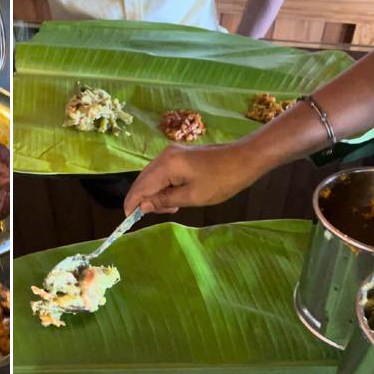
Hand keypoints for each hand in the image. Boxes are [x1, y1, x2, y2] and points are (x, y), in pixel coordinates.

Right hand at [123, 141, 268, 214]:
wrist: (245, 159)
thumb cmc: (222, 180)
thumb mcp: (192, 197)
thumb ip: (165, 201)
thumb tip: (143, 206)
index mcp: (166, 165)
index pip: (140, 186)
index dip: (132, 203)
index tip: (128, 220)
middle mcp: (165, 155)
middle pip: (143, 180)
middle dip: (144, 199)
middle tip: (156, 214)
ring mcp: (172, 153)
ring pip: (152, 176)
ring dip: (155, 194)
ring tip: (170, 208)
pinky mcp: (180, 155)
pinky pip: (163, 172)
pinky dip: (163, 186)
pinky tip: (174, 197)